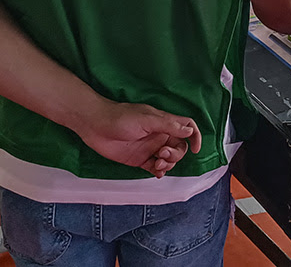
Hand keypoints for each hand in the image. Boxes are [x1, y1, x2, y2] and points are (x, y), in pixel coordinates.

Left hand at [76, 100, 201, 177]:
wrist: (95, 126)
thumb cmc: (120, 117)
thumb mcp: (147, 119)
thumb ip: (168, 125)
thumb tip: (189, 131)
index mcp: (163, 122)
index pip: (186, 127)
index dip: (195, 136)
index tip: (195, 149)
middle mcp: (159, 135)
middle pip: (179, 147)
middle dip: (176, 154)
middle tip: (164, 154)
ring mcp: (149, 147)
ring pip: (169, 159)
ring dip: (168, 164)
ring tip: (158, 164)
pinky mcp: (139, 159)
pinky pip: (155, 168)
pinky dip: (159, 172)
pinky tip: (157, 172)